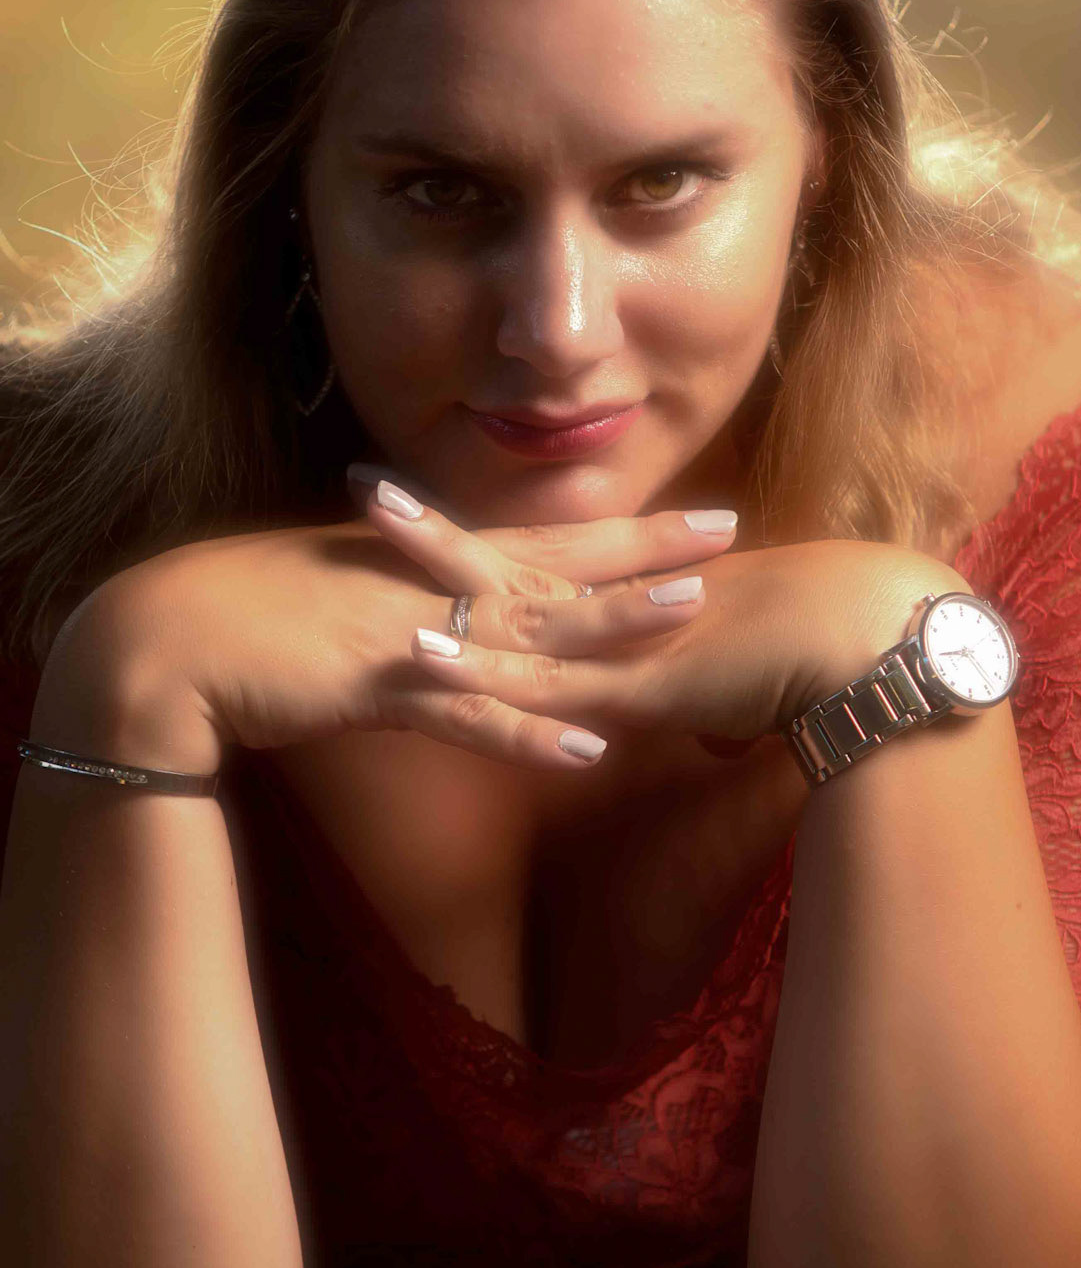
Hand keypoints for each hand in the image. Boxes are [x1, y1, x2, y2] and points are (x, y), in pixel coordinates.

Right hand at [40, 486, 740, 775]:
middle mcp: (432, 586)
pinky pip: (468, 714)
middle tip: (727, 533)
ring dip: (611, 625)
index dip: (618, 533)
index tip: (687, 518)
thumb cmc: (249, 614)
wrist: (167, 636)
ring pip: (532, 628)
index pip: (544, 541)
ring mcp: (411, 633)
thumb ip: (412, 597)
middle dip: (645, 553)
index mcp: (428, 562)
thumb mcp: (349, 593)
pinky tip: (586, 748)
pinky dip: (527, 731)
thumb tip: (457, 612)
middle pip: (560, 567)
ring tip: (688, 616)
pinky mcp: (378, 687)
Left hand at [367, 503, 969, 752]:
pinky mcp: (629, 687)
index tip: (429, 516)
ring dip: (433, 564)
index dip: (485, 542)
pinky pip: (536, 684)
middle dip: (434, 527)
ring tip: (368, 521)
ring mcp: (619, 643)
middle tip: (363, 481)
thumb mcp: (745, 670)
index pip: (547, 563)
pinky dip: (475, 673)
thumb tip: (708, 706)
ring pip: (506, 602)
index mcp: (639, 596)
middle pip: (507, 560)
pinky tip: (416, 657)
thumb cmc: (823, 654)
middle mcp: (618, 607)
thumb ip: (711, 685)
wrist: (869, 641)